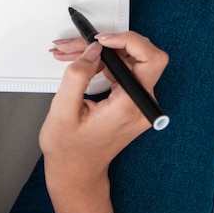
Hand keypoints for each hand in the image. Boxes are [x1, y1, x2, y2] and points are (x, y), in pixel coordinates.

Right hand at [40, 32, 168, 187]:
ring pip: (127, 59)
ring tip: (69, 51)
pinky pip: (121, 70)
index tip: (100, 41)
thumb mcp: (63, 110)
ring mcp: (138, 104)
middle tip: (74, 45)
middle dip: (103, 44)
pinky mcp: (131, 102)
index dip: (126, 41)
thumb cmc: (69, 150)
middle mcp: (141, 105)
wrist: (75, 172)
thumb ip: (78, 75)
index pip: (150, 59)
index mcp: (130, 107)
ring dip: (97, 51)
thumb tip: (93, 49)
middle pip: (136, 55)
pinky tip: (78, 60)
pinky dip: (99, 62)